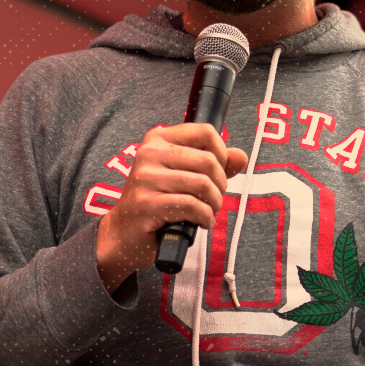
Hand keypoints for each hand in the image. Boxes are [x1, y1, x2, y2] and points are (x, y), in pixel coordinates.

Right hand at [96, 123, 247, 292]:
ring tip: (209, 212)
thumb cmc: (156, 202)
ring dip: (214, 204)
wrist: (123, 233)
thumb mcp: (183, 176)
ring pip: (202, 185)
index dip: (222, 152)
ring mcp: (146, 178)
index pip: (205, 132)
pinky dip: (205, 218)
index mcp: (158, 140)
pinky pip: (192, 206)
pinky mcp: (147, 204)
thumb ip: (213, 164)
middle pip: (208, 161)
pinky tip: (202, 223)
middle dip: (220, 185)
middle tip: (214, 199)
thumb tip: (241, 157)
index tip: (218, 172)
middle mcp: (149, 154)